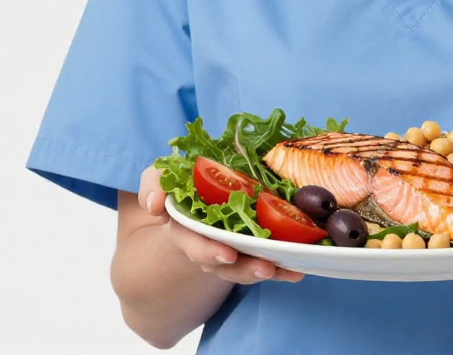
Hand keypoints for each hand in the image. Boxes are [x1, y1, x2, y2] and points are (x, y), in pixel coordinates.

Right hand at [138, 166, 303, 284]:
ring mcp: (231, 254)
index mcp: (186, 232)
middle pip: (226, 266)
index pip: (195, 245)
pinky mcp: (250, 252)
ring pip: (248, 269)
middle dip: (246, 268)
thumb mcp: (159, 181)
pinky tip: (299, 269)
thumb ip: (153, 186)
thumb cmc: (177, 193)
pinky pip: (265, 264)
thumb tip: (156, 203)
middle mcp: (208, 248)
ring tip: (289, 268)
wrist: (191, 206)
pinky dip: (282, 269)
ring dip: (269, 270)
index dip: (209, 251)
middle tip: (266, 267)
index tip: (227, 254)